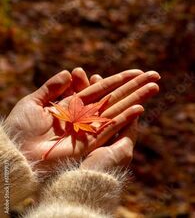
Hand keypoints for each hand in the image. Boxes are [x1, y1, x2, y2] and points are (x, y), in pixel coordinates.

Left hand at [5, 68, 159, 164]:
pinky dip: (125, 118)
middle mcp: (83, 116)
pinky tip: (140, 108)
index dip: (118, 80)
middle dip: (134, 87)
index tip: (135, 72)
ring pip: (117, 110)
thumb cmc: (20, 128)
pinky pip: (111, 127)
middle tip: (154, 75)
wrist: (16, 153)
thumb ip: (51, 88)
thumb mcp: (33, 102)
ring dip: (136, 99)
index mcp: (71, 105)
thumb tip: (68, 73)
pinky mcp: (89, 142)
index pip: (100, 89)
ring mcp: (88, 128)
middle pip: (114, 98)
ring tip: (154, 87)